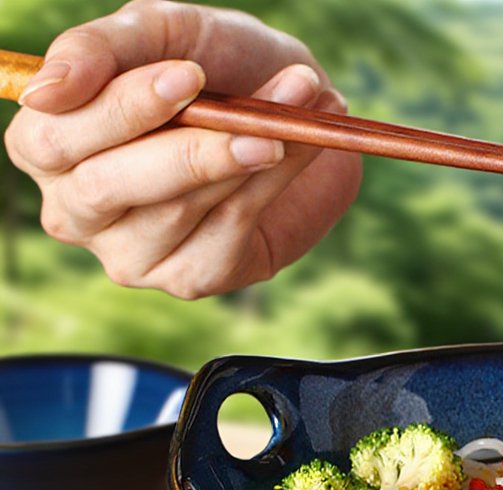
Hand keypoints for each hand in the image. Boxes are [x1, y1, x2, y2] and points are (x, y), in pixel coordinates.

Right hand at [4, 0, 360, 297]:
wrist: (293, 106)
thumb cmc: (216, 66)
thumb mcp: (161, 33)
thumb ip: (98, 48)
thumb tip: (44, 92)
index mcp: (47, 147)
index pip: (53, 138)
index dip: (122, 108)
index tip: (191, 75)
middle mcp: (77, 210)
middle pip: (106, 186)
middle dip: (186, 146)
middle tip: (251, 112)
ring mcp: (132, 254)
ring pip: (174, 209)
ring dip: (242, 155)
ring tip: (293, 111)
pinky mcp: (191, 277)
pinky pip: (225, 231)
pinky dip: (267, 185)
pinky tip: (292, 149)